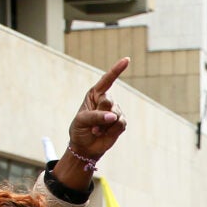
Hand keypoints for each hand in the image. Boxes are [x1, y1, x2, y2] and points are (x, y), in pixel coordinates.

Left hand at [58, 58, 129, 186]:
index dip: (117, 70)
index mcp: (95, 94)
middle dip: (100, 113)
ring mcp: (116, 111)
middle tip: (93, 123)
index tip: (127, 60)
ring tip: (96, 130)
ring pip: (115, 114)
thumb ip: (96, 116)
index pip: (107, 80)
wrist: (85, 147)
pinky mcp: (121, 123)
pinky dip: (111, 131)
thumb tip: (113, 117)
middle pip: (108, 101)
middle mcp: (106, 100)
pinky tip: (104, 133)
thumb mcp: (81, 121)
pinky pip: (120, 124)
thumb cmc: (80, 130)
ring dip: (104, 125)